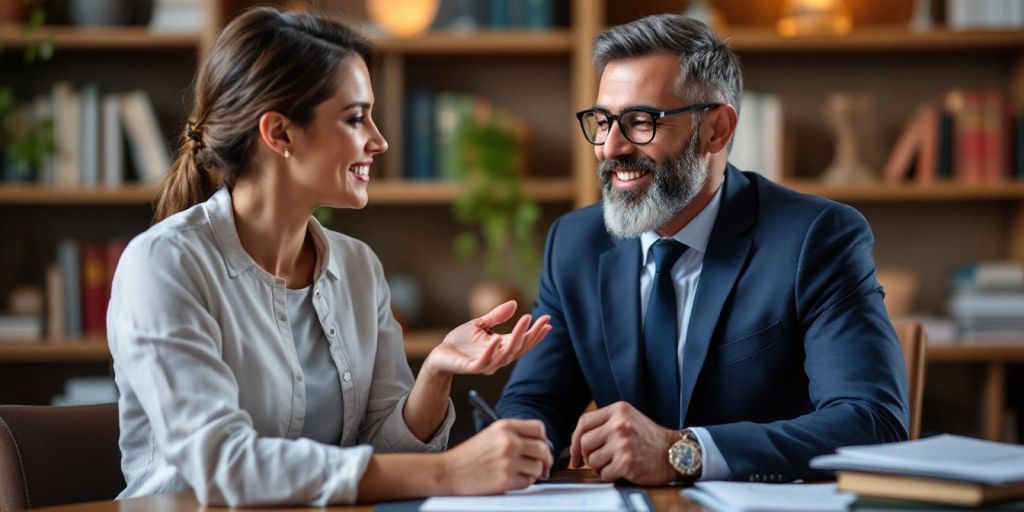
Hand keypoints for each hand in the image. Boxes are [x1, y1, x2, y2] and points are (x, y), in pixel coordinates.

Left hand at [424, 300, 550, 375]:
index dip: (536, 333)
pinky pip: (484, 361)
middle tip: (543, 320)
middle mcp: (497, 358)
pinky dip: (492, 351)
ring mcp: (486, 364)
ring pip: (506, 354)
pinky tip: (497, 339)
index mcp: (501, 347)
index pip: (523, 342)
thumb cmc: (460, 341)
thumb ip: (496, 316)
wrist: (440, 354)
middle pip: (520, 348)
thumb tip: (514, 303)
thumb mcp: (480, 324)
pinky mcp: (472, 367)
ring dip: (517, 337)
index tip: (548, 321)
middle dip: (533, 334)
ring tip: (526, 321)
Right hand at [441, 419, 552, 494]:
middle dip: (545, 459)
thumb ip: (514, 434)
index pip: (539, 428)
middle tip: (542, 465)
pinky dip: (524, 482)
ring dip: (534, 472)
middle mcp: (509, 442)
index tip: (542, 445)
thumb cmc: (468, 455)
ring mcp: (508, 461)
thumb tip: (540, 444)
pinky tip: (513, 479)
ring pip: (538, 467)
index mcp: (505, 427)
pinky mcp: (506, 480)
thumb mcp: (491, 434)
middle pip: (543, 449)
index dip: (543, 439)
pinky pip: (528, 482)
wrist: (449, 471)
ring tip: (522, 472)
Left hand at [569, 401, 678, 484]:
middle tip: (600, 460)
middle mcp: (619, 424)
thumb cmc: (650, 439)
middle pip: (585, 443)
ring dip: (601, 467)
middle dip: (588, 455)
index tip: (575, 453)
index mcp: (618, 410)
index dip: (575, 440)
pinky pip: (604, 474)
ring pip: (592, 460)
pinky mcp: (626, 462)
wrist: (675, 453)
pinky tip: (623, 470)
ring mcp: (623, 443)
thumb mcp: (628, 419)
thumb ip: (605, 424)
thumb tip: (577, 442)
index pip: (584, 422)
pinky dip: (611, 476)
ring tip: (615, 463)